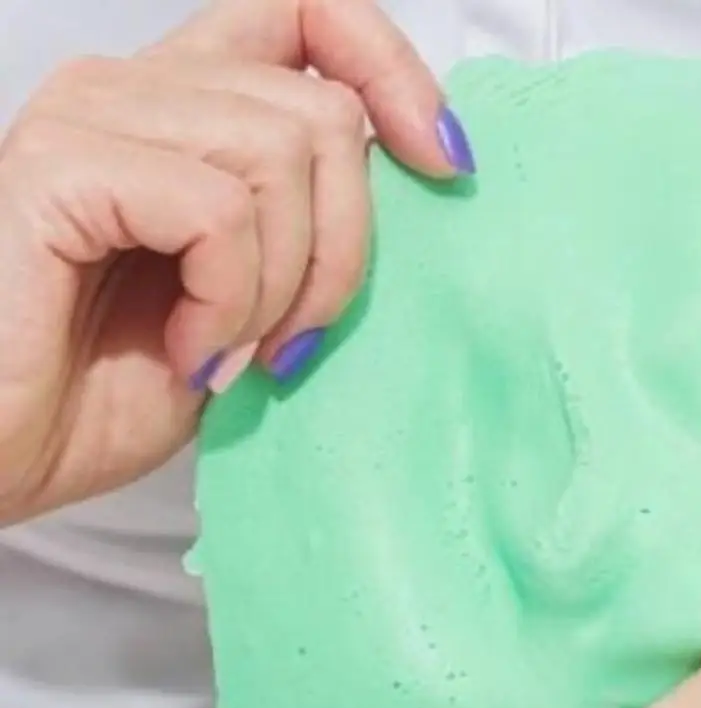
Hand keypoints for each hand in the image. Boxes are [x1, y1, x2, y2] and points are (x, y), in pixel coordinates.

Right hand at [0, 0, 473, 524]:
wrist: (1, 458)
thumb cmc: (104, 397)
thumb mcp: (248, 313)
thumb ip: (309, 235)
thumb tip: (416, 194)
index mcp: (185, 112)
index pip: (310, 16)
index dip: (393, 73)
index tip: (444, 167)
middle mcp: (134, 92)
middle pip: (322, 110)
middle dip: (340, 252)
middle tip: (290, 342)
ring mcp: (90, 117)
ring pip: (281, 151)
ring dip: (282, 285)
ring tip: (230, 352)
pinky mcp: (57, 165)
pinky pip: (217, 209)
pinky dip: (228, 302)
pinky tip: (190, 354)